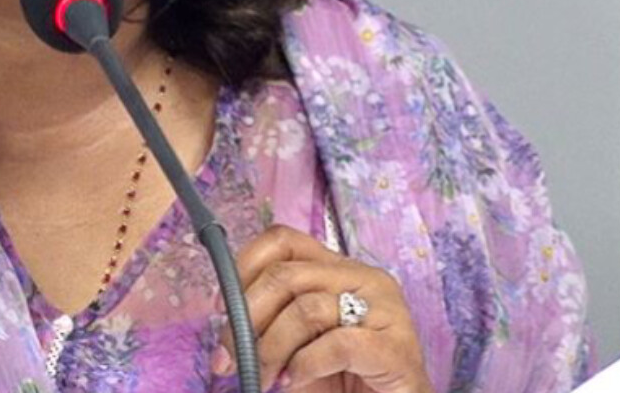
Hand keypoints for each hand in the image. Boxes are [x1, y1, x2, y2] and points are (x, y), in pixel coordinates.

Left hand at [215, 225, 431, 392]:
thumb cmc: (344, 380)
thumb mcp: (297, 343)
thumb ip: (270, 321)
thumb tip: (225, 317)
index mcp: (338, 269)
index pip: (282, 240)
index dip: (244, 268)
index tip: (223, 309)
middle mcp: (364, 278)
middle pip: (286, 274)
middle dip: (246, 318)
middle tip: (228, 358)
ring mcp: (385, 309)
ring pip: (307, 309)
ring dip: (271, 349)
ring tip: (264, 379)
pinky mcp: (396, 347)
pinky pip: (338, 344)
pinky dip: (305, 364)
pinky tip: (294, 380)